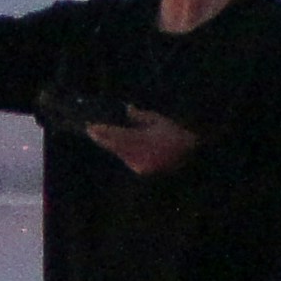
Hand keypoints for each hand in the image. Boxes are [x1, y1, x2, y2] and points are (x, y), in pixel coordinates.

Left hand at [84, 109, 202, 176]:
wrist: (190, 159)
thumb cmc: (176, 136)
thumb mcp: (159, 121)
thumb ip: (140, 116)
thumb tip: (127, 109)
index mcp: (141, 140)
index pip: (115, 135)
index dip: (101, 131)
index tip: (91, 125)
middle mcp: (137, 155)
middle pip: (113, 146)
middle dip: (100, 138)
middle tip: (90, 129)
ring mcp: (138, 165)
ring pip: (118, 153)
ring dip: (109, 143)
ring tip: (99, 134)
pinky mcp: (140, 171)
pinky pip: (126, 158)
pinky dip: (121, 150)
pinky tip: (117, 144)